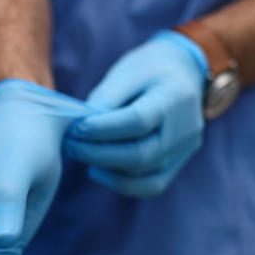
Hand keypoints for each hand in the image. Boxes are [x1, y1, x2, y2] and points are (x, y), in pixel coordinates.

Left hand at [65, 30, 206, 196]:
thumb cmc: (149, 69)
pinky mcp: (178, 163)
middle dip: (98, 153)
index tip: (75, 128)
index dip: (103, 129)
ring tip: (80, 153)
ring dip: (106, 167)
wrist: (183, 74)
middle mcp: (185, 129)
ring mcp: (184, 150)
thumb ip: (106, 98)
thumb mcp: (127, 72)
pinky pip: (150, 185)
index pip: (138, 121)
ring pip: (143, 175)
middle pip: (141, 154)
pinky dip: (121, 183)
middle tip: (69, 145)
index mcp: (174, 97)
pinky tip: (98, 169)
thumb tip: (82, 126)